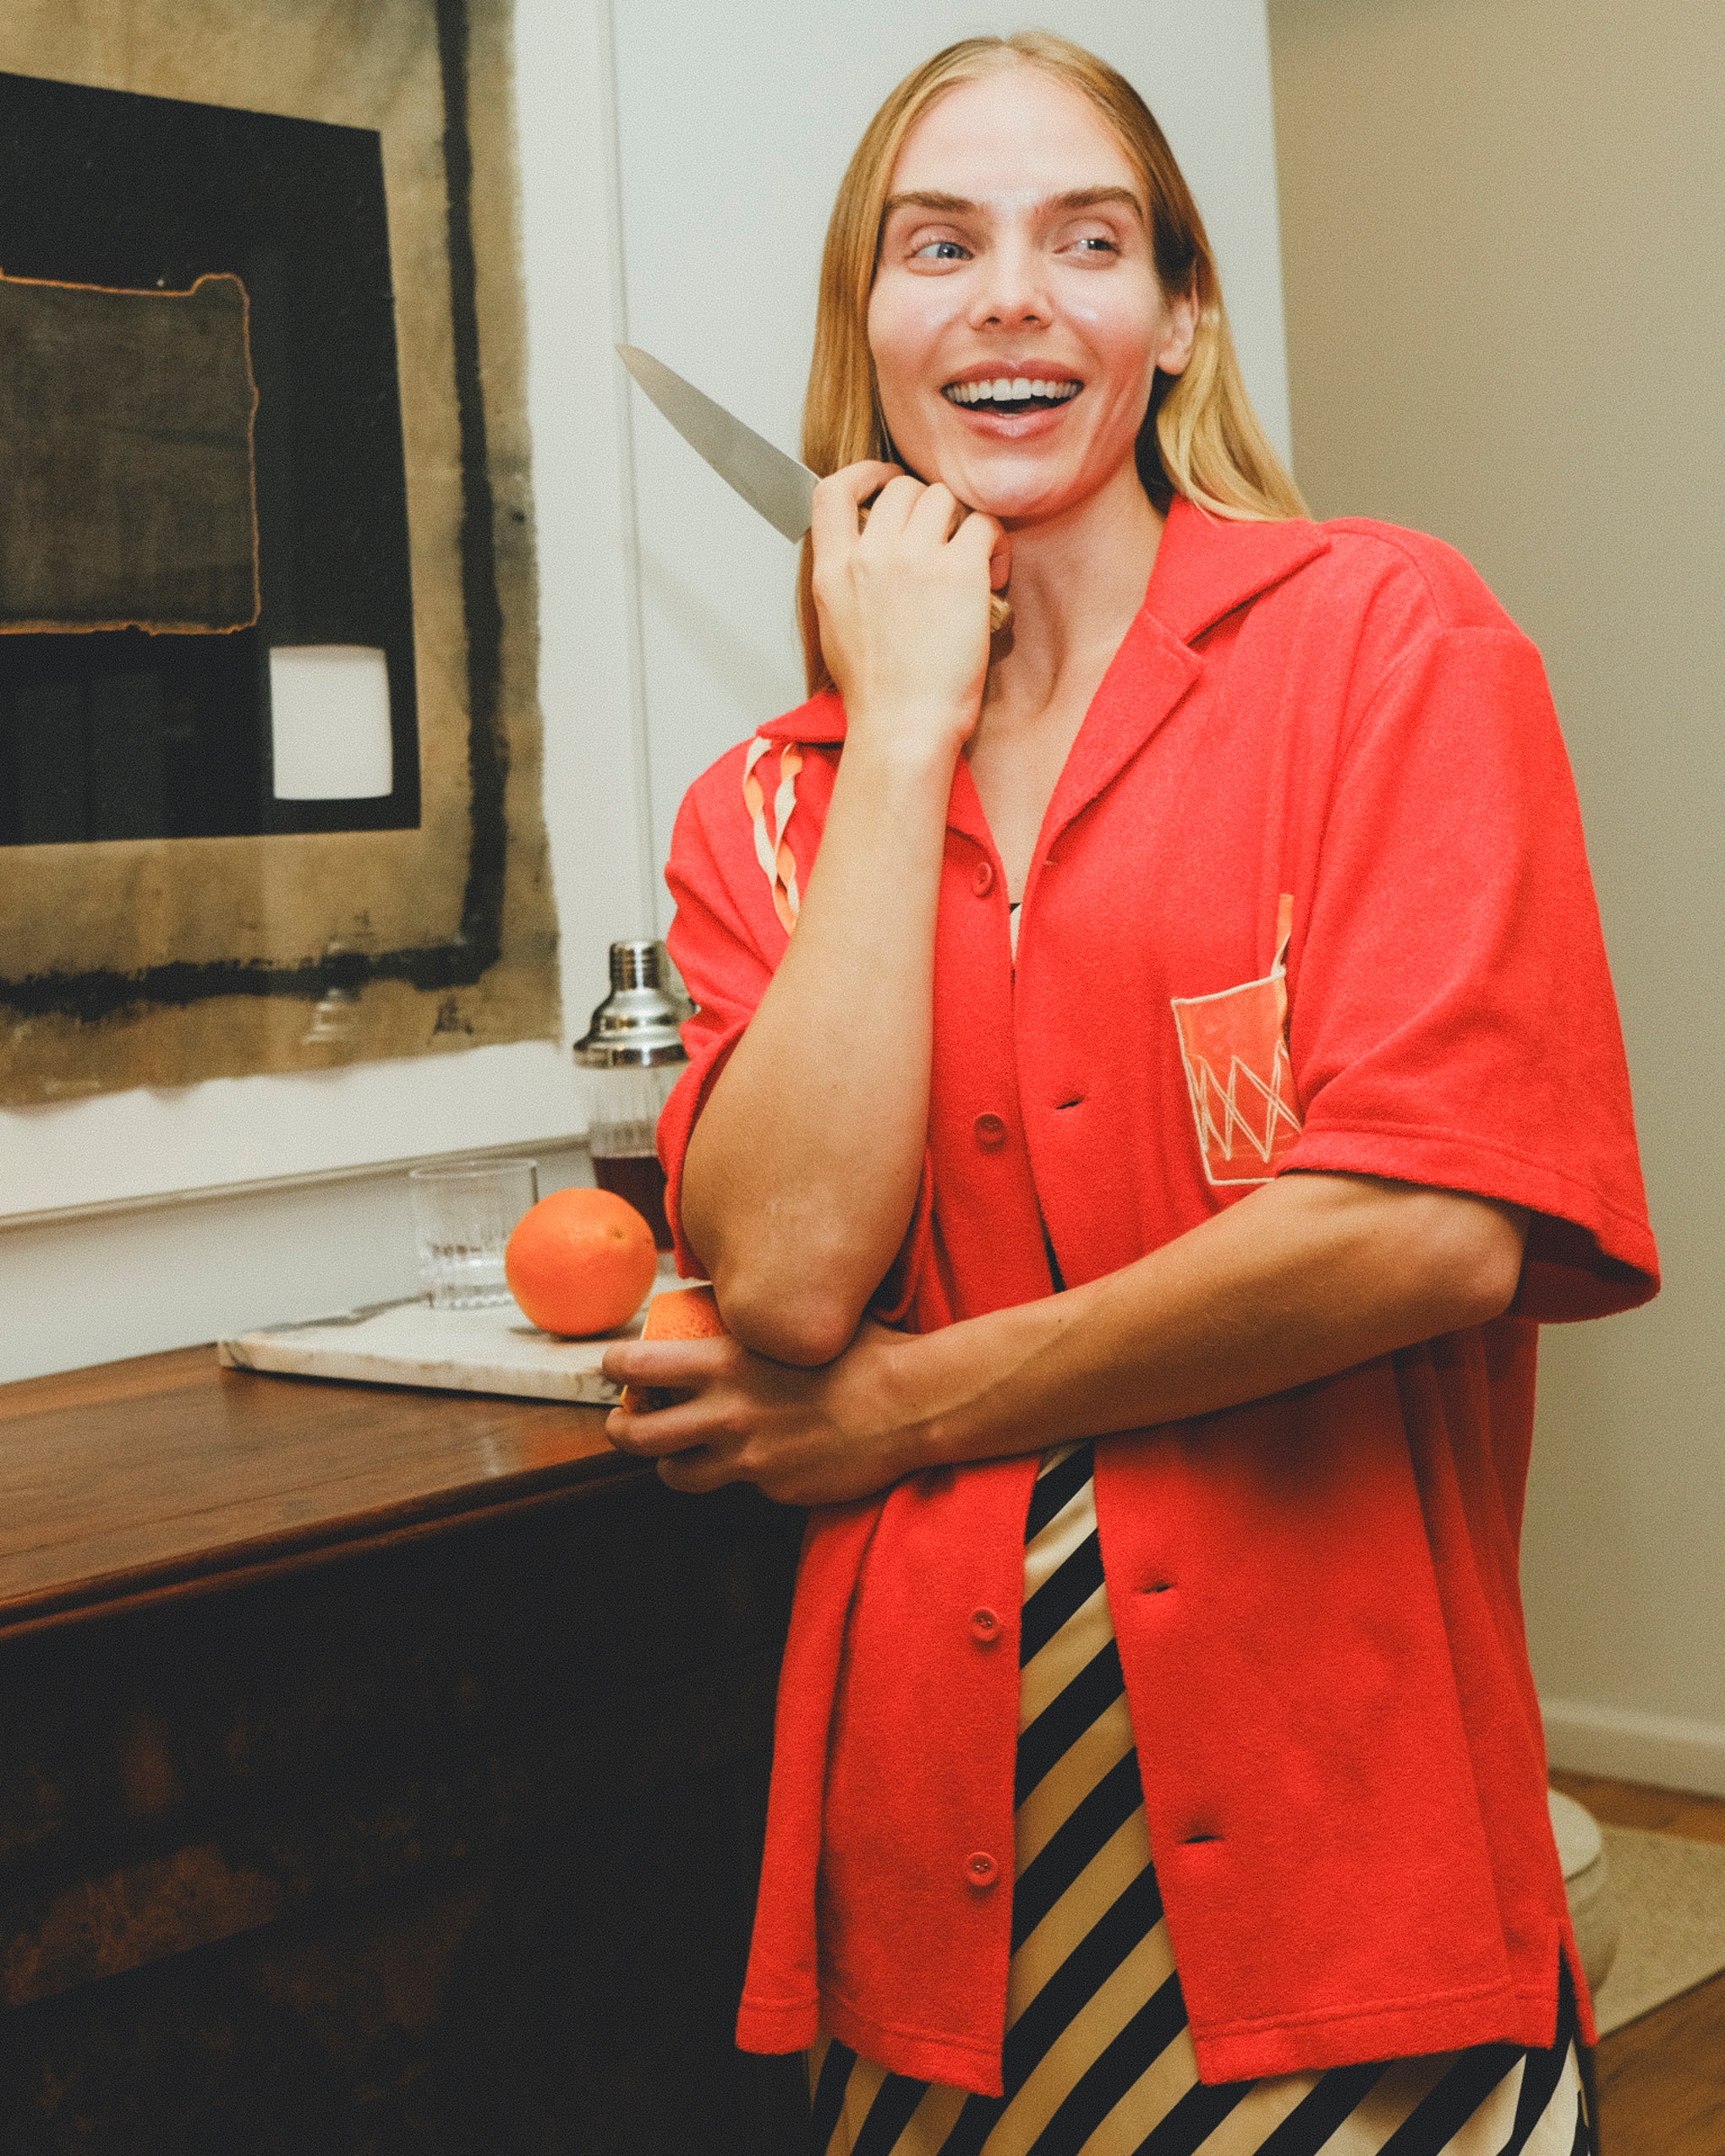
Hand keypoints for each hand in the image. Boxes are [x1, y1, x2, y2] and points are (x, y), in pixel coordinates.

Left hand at [600, 1317, 924, 1506]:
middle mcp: (725, 1413)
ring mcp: (747, 1459)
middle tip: (623, 1424)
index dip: (616, 1368)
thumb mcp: (799, 1324)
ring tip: (679, 1454)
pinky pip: (739, 1486)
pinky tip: (762, 1458)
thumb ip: (761, 1325)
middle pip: (636, 1434)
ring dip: (669, 1463)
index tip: (616, 1368)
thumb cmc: (865, 1352)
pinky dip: (739, 1475)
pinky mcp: (773, 1489)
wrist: (910, 1405)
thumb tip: (743, 1306)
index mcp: (725, 1361)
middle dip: (619, 1429)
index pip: (638, 1366)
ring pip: (674, 1474)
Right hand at [811, 462, 1008, 753]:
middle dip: (927, 506)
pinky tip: (993, 575)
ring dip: (962, 521)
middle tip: (944, 536)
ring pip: (944, 497)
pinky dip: (995, 544)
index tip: (886, 483)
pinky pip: (984, 524)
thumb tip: (865, 555)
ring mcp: (914, 560)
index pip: (832, 490)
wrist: (903, 727)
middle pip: (901, 489)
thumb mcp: (837, 628)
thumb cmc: (878, 695)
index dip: (864, 475)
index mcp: (832, 571)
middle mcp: (869, 556)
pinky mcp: (959, 572)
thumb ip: (846, 580)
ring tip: (972, 561)